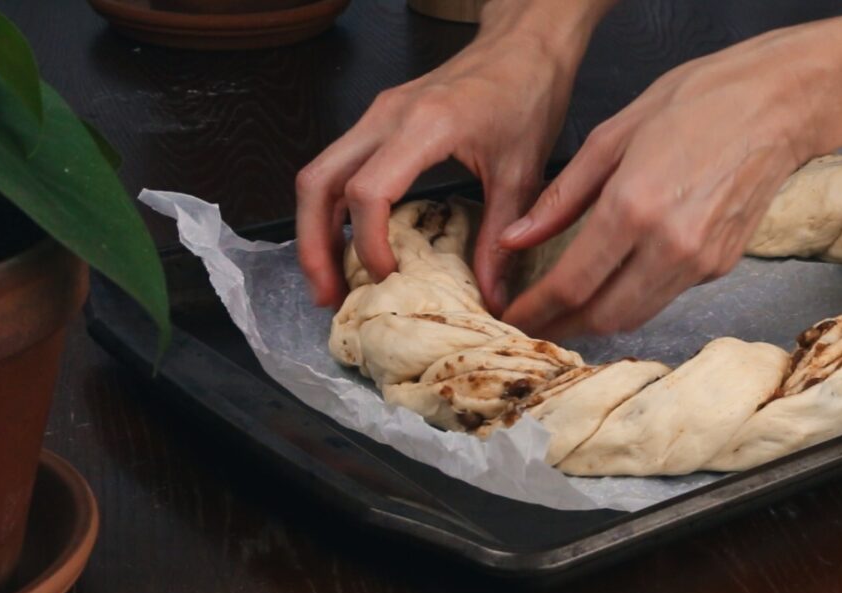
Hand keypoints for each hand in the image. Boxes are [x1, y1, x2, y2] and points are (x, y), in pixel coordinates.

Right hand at [294, 25, 580, 309]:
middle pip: (318, 183)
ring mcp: (376, 115)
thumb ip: (501, 238)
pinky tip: (349, 245)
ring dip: (316, 231)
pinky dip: (333, 210)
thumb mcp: (523, 173)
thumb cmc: (526, 94)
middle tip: (330, 296)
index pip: (368, 192)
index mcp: (424, 126)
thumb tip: (493, 299)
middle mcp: (386, 117)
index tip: (388, 279)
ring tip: (332, 281)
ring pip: (318, 175)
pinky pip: (337, 167)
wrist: (524, 44)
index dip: (368, 244)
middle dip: (314, 246)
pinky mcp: (378, 120)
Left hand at [498, 28, 823, 338]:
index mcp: (634, 207)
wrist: (779, 105)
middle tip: (534, 323)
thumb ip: (561, 196)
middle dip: (563, 327)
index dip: (536, 309)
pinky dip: (635, 297)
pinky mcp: (721, 265)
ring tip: (566, 312)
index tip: (512, 315)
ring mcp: (701, 260)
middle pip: (604, 316)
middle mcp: (670, 245)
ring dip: (598, 321)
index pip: (572, 283)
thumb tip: (516, 238)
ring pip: (637, 315)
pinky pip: (666, 294)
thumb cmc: (699, 102)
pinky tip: (617, 282)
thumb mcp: (613, 135)